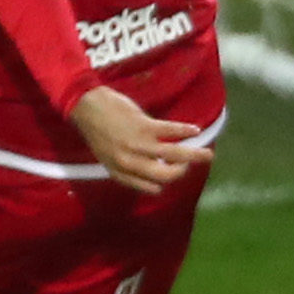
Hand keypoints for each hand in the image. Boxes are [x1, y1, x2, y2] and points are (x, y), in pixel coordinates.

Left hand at [68, 86, 212, 194]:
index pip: (149, 187)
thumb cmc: (97, 129)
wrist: (85, 106)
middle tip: (189, 164)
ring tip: (207, 154)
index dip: (164, 183)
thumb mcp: (107, 154)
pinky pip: (172, 131)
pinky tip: (195, 130)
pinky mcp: (144, 126)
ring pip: (174, 155)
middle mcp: (129, 162)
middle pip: (165, 176)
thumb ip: (126, 164)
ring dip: (195, 156)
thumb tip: (151, 168)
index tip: (171, 174)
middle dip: (181, 172)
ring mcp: (137, 144)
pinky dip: (186, 131)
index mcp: (119, 171)